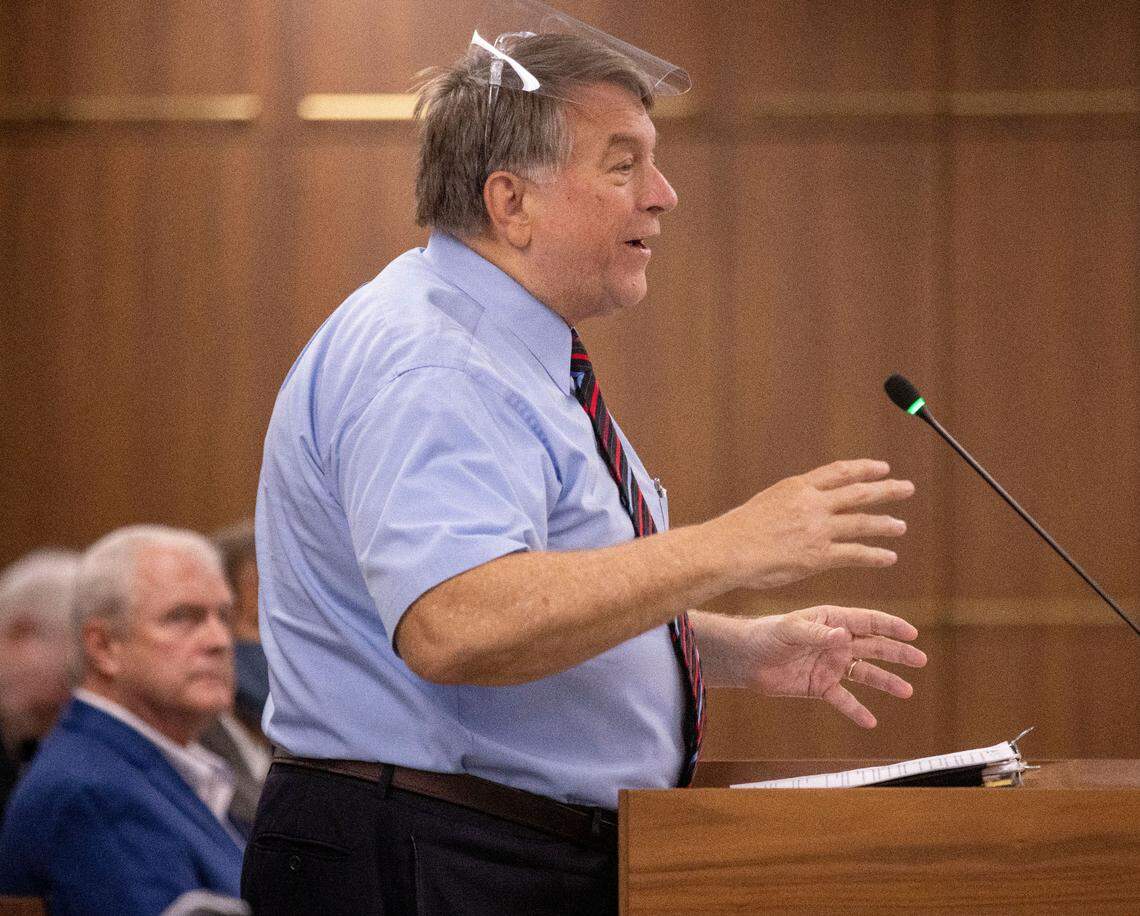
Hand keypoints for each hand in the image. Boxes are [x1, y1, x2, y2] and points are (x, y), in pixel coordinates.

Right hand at [709, 459, 913, 589]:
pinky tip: (889, 557)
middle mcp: (812, 504)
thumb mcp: (767, 502)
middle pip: (858, 492)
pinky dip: (875, 555)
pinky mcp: (818, 556)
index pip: (838, 472)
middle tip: (907, 487)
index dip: (863, 469)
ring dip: (885, 524)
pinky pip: (855, 554)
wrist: (728, 550)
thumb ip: (790, 502)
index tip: (881, 467)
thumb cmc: (738, 531)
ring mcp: (817, 529)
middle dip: (886, 489)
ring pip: (861, 522)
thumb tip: (801, 504)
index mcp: (798, 488)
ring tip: (901, 526)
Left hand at [737, 605, 927, 727]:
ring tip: (907, 691)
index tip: (912, 633)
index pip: (867, 622)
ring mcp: (830, 665)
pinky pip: (843, 699)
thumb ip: (817, 632)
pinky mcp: (819, 686)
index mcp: (831, 621)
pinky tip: (871, 721)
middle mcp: (835, 642)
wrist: (745, 658)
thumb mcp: (790, 629)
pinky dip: (856, 710)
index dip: (890, 626)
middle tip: (921, 659)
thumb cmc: (766, 634)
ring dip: (885, 681)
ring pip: (864, 674)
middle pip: (873, 647)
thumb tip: (844, 634)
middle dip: (897, 653)